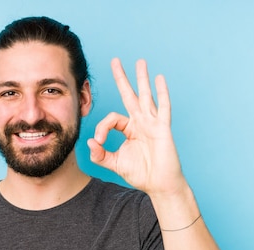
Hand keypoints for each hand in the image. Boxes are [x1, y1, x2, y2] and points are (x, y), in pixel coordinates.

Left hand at [88, 58, 186, 196]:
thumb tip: (90, 141)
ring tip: (140, 62)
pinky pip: (163, 108)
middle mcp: (141, 122)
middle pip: (129, 95)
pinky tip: (159, 79)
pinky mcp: (163, 128)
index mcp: (129, 129)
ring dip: (142, 78)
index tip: (99, 142)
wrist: (159, 184)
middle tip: (115, 61)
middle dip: (122, 78)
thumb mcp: (115, 163)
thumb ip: (100, 154)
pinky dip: (162, 93)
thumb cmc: (140, 173)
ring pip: (146, 96)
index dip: (102, 128)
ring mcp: (153, 123)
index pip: (112, 118)